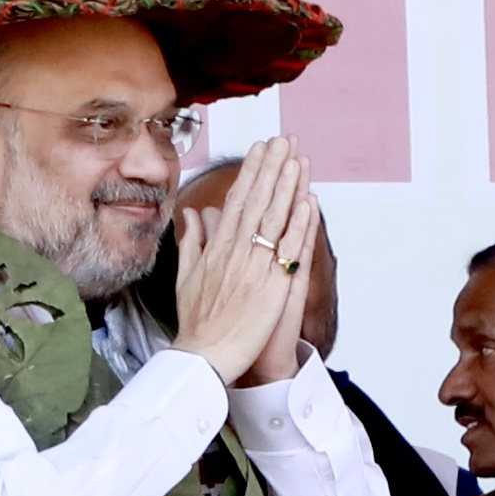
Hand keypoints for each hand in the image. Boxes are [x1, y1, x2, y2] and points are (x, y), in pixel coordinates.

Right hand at [170, 136, 315, 384]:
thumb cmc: (196, 322)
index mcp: (217, 248)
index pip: (237, 200)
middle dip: (271, 167)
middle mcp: (235, 251)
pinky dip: (298, 225)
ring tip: (297, 157)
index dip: (251, 172)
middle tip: (284, 138)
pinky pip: (288, 250)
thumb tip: (192, 213)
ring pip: (273, 218)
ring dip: (286, 185)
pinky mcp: (271, 286)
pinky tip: (307, 201)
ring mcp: (254, 267)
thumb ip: (192, 241)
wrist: (203, 357)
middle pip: (257, 201)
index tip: (261, 148)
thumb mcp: (186, 275)